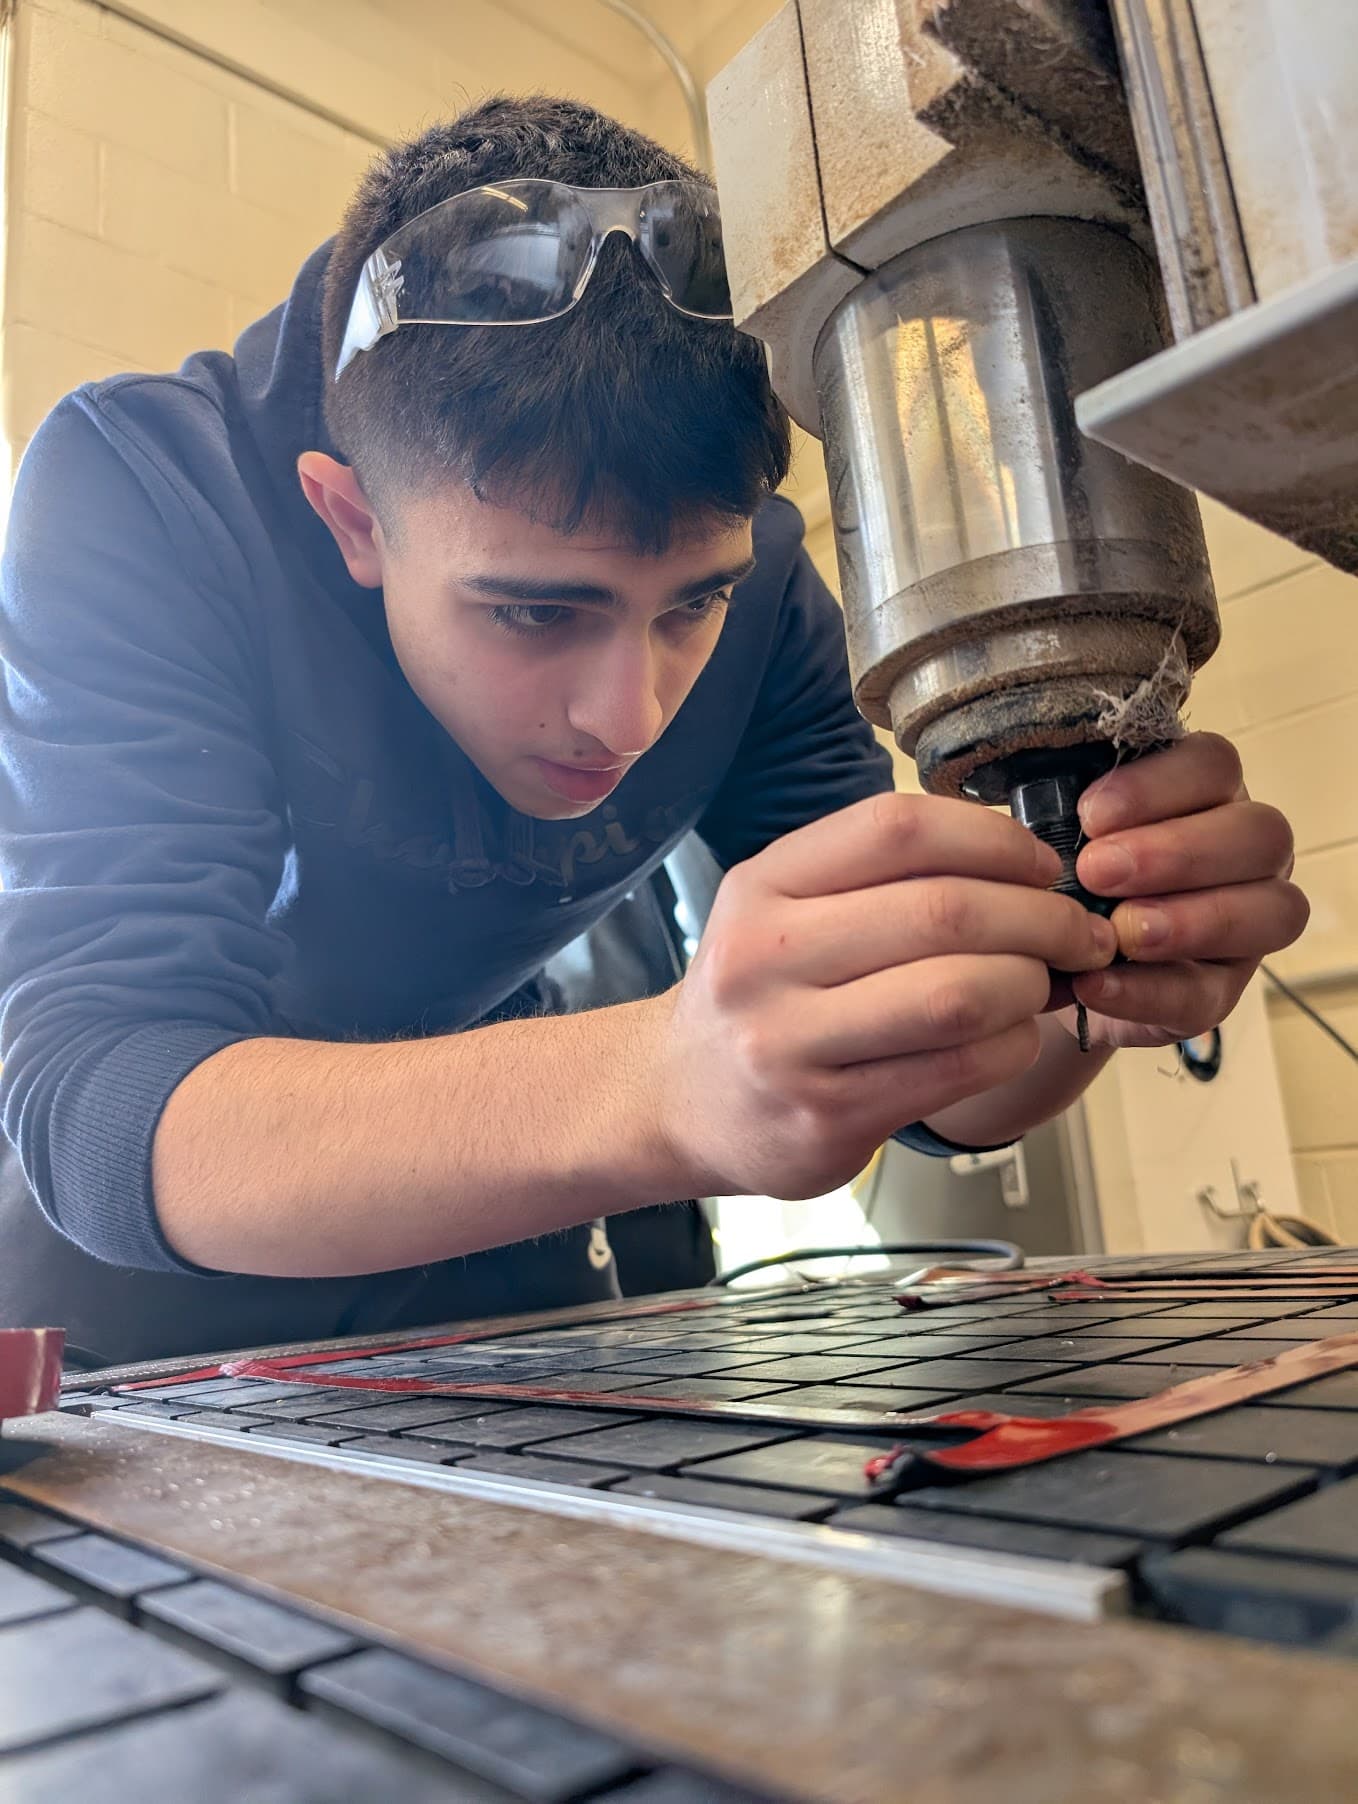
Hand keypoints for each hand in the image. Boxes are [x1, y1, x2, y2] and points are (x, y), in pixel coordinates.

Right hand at [653, 792, 1116, 1199]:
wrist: (678, 1099)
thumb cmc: (760, 992)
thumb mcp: (783, 910)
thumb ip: (878, 878)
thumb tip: (1025, 864)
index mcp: (762, 887)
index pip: (897, 829)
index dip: (993, 838)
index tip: (1041, 865)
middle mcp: (764, 959)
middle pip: (942, 912)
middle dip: (1040, 917)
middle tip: (1080, 932)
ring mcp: (790, 1044)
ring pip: (957, 995)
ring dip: (1030, 984)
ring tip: (1048, 983)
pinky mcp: (826, 1117)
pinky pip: (957, 1070)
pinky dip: (1012, 1045)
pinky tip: (1013, 1036)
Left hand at [1067, 733, 1308, 1050]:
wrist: (1043, 962)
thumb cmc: (1057, 875)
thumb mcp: (1052, 834)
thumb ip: (1059, 810)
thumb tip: (1043, 800)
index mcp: (1206, 794)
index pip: (1214, 765)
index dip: (1159, 785)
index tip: (1090, 814)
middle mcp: (1246, 852)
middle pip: (1260, 834)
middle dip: (1177, 853)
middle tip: (1097, 872)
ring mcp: (1249, 923)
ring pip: (1270, 912)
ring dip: (1190, 921)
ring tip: (1117, 931)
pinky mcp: (1222, 992)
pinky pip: (1207, 994)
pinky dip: (1148, 991)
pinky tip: (1095, 984)